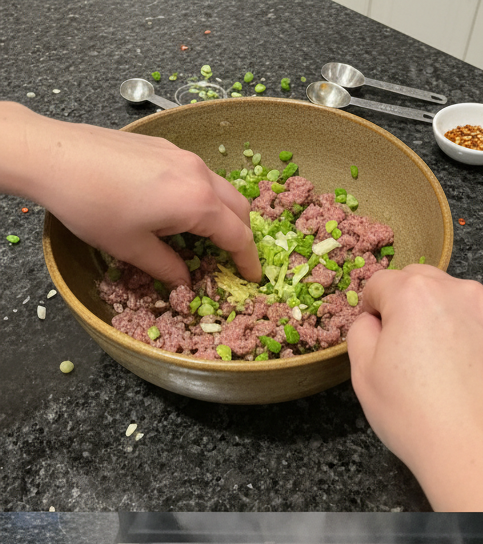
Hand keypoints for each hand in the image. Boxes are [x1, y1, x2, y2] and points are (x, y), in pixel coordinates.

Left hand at [0, 102, 259, 288]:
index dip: (249, 261)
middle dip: (241, 235)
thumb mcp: (132, 248)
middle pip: (238, 208)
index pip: (239, 236)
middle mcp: (198, 175)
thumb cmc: (93, 205)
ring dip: (222, 213)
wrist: (52, 154)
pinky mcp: (163, 145)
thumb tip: (184, 280)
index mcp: (197, 203)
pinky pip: (197, 174)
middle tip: (232, 257)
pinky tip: (176, 207)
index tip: (253, 277)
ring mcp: (181, 155)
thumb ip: (168, 268)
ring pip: (220, 188)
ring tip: (204, 234)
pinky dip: (201, 195)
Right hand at [346, 265, 482, 511]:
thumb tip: (369, 321)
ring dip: (434, 320)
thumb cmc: (421, 419)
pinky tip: (452, 372)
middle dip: (403, 307)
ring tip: (427, 367)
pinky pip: (473, 323)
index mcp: (416, 294)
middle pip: (418, 282)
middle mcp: (457, 294)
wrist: (473, 451)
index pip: (380, 282)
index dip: (370, 308)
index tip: (371, 328)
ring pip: (449, 301)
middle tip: (397, 350)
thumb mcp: (364, 373)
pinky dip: (461, 337)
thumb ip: (360, 332)